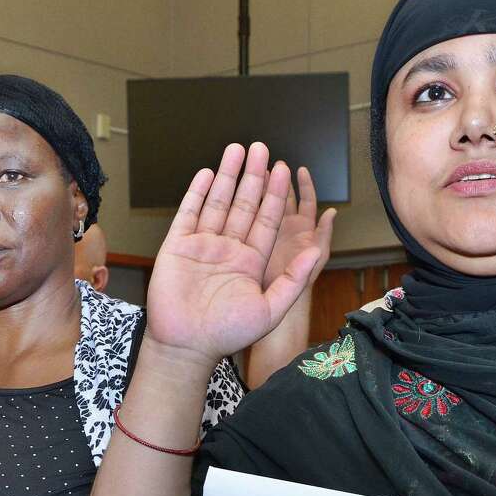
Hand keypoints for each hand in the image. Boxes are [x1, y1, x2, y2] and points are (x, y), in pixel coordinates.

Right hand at [145, 143, 324, 365]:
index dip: (275, 194)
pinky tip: (206, 173)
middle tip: (262, 148)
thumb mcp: (270, 309)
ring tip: (237, 149)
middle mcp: (229, 249)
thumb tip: (317, 250)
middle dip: (253, 176)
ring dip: (227, 176)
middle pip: (244, 204)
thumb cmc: (228, 334)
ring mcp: (202, 245)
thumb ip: (294, 279)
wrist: (187, 346)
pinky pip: (189, 214)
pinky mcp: (178, 246)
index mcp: (251, 261)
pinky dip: (196, 193)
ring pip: (217, 203)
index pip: (267, 219)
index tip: (284, 169)